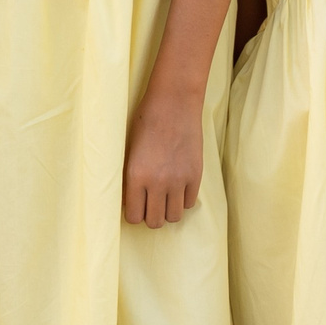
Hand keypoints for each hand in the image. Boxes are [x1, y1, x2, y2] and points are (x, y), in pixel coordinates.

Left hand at [121, 88, 203, 226]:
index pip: (134, 217)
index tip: (135, 205)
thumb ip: (131, 177)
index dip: (134, 212)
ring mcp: (179, 180)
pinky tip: (178, 187)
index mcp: (136, 175)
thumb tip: (132, 201)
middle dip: (150, 215)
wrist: (174, 102)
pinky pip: (190, 203)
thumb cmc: (146, 120)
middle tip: (150, 202)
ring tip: (165, 197)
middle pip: (154, 222)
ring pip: (174, 217)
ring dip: (168, 210)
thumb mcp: (130, 150)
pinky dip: (183, 199)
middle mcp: (157, 183)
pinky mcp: (196, 175)